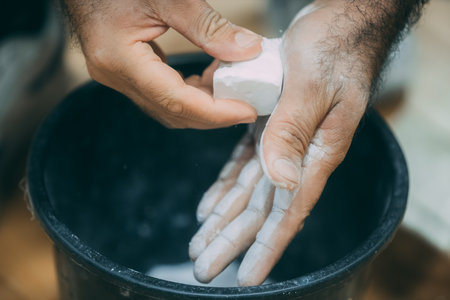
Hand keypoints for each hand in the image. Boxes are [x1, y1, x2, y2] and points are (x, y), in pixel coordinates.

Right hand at [64, 0, 261, 127]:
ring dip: (202, 103)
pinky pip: (162, 93)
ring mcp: (118, 76)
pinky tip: (208, 78)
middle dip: (213, 114)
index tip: (246, 111)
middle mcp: (116, 76)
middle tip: (246, 105)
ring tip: (231, 87)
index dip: (215, 112)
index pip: (175, 100)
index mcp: (120, 59)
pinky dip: (189, 91)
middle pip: (172, 112)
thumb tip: (248, 50)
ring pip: (168, 107)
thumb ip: (208, 26)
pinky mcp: (126, 72)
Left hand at [190, 1, 378, 285]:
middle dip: (232, 240)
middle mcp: (299, 153)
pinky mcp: (269, 125)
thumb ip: (293, 132)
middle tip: (205, 267)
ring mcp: (283, 140)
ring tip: (201, 244)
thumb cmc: (332, 49)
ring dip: (224, 218)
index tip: (246, 278)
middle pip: (262, 208)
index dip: (266, 246)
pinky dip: (225, 184)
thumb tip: (280, 181)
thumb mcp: (312, 86)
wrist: (338, 23)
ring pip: (249, 189)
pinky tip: (210, 204)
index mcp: (315, 151)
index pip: (288, 210)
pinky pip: (244, 162)